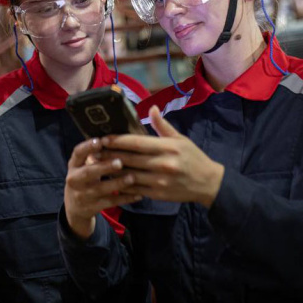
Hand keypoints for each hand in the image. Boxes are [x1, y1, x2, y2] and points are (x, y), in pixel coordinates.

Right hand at [64, 138, 140, 238]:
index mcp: (74, 165)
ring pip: (100, 189)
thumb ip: (96, 154)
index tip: (100, 141)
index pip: (78, 153)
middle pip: (88, 172)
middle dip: (104, 167)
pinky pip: (110, 202)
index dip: (88, 147)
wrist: (75, 207)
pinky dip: (125, 198)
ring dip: (117, 183)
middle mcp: (75, 180)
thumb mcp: (84, 166)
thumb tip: (118, 137)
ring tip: (132, 177)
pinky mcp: (91, 207)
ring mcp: (82, 195)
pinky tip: (138, 194)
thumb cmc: (86, 179)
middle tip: (120, 162)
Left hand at [102, 106, 224, 207]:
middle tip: (93, 150)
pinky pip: (134, 189)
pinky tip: (111, 179)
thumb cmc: (193, 158)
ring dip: (111, 170)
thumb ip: (163, 126)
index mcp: (168, 147)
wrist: (208, 183)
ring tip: (97, 164)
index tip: (103, 137)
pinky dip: (122, 184)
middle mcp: (162, 164)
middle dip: (109, 154)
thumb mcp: (181, 139)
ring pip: (128, 175)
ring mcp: (159, 181)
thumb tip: (151, 108)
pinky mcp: (157, 194)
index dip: (118, 140)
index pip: (137, 142)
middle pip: (129, 159)